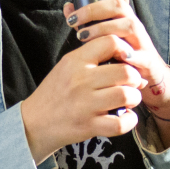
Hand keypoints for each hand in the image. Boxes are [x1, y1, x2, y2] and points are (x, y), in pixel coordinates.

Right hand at [19, 34, 146, 162]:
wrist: (34, 123)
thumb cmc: (55, 93)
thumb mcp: (67, 66)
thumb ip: (92, 56)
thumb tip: (127, 52)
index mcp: (76, 61)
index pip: (110, 42)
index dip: (124, 50)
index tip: (125, 60)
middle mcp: (81, 81)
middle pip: (125, 71)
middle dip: (135, 78)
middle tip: (131, 84)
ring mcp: (85, 105)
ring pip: (127, 95)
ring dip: (134, 98)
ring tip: (128, 100)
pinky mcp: (89, 126)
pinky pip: (121, 123)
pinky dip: (130, 120)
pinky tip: (125, 117)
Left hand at [65, 0, 169, 123]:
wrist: (147, 76)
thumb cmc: (120, 53)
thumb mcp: (102, 36)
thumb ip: (87, 22)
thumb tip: (68, 6)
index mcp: (123, 16)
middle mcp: (134, 24)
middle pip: (118, 5)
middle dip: (93, 9)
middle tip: (73, 20)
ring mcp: (142, 41)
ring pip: (129, 24)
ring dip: (103, 29)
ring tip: (82, 36)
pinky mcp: (148, 60)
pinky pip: (141, 54)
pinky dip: (128, 54)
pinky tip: (115, 56)